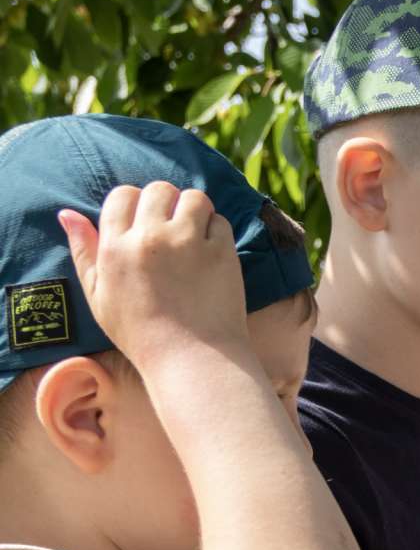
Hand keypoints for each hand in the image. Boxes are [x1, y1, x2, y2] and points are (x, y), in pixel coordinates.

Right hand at [58, 183, 250, 371]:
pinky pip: (219, 221)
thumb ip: (84, 252)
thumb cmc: (142, 334)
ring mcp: (188, 242)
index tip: (144, 224)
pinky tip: (211, 254)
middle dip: (165, 203)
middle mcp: (150, 238)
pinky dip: (216, 231)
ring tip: (193, 236)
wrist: (192, 360)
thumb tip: (68, 214)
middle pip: (158, 189)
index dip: (134, 204)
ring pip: (193, 197)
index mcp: (116, 247)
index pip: (122, 195)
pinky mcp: (222, 252)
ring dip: (194, 211)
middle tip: (171, 229)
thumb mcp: (99, 296)